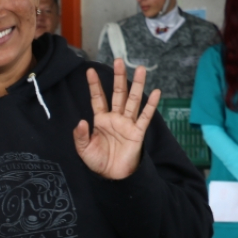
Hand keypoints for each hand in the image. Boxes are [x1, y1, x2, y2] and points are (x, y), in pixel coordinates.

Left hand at [73, 59, 160, 179]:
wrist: (112, 176)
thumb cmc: (98, 162)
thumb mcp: (84, 149)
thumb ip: (80, 136)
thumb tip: (80, 121)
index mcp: (101, 120)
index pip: (97, 98)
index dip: (94, 85)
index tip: (89, 70)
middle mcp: (115, 118)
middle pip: (118, 94)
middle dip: (118, 77)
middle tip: (119, 60)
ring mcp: (128, 123)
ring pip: (133, 100)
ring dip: (137, 85)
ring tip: (141, 69)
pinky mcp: (138, 132)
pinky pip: (145, 117)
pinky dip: (151, 105)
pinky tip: (156, 92)